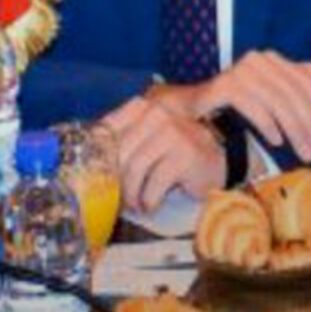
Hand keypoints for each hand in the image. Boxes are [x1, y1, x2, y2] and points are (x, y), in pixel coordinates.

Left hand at [103, 95, 227, 211]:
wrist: (221, 157)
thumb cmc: (177, 152)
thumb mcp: (148, 138)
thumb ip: (123, 141)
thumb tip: (89, 162)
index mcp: (143, 107)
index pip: (106, 129)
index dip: (96, 155)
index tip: (95, 175)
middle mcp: (157, 114)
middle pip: (118, 153)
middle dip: (115, 181)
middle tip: (118, 198)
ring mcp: (172, 132)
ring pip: (134, 169)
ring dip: (131, 194)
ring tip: (136, 203)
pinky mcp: (184, 155)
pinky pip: (153, 184)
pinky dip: (149, 200)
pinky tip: (151, 204)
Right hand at [180, 51, 310, 162]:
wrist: (189, 107)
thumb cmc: (231, 102)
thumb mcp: (266, 91)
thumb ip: (290, 80)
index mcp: (273, 60)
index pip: (307, 84)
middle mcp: (259, 61)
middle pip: (296, 95)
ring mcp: (241, 72)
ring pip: (279, 103)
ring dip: (296, 132)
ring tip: (305, 154)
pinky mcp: (225, 86)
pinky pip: (254, 106)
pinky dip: (268, 125)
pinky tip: (277, 143)